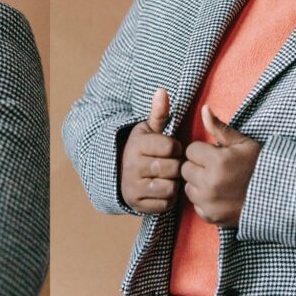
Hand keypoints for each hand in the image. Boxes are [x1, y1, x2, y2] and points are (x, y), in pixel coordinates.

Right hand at [120, 88, 182, 213]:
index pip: (172, 147)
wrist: (118, 173)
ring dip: (174, 183)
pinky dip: (168, 198)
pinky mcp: (137, 205)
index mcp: (136, 145)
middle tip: (170, 164)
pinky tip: (162, 189)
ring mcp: (133, 187)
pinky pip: (165, 204)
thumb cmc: (142, 148)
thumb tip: (162, 90)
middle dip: (176, 167)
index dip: (176, 148)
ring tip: (167, 176)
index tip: (171, 149)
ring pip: (171, 187)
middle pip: (173, 168)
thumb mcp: (148, 129)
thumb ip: (158, 112)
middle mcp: (132, 166)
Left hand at [181, 104, 261, 226]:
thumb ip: (219, 128)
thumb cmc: (260, 167)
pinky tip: (220, 196)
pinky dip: (204, 201)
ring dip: (198, 183)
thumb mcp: (243, 144)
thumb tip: (204, 109)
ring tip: (218, 182)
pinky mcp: (211, 217)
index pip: (191, 150)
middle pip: (186, 169)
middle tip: (217, 169)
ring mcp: (209, 202)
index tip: (216, 155)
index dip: (203, 151)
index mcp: (217, 162)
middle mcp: (210, 183)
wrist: (278, 199)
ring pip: (188, 187)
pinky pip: (196, 204)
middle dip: (198, 166)